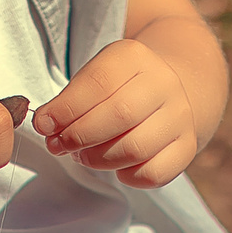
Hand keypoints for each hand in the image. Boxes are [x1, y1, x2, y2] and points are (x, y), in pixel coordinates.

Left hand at [33, 39, 199, 186]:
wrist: (166, 91)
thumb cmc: (117, 88)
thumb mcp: (93, 78)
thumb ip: (67, 100)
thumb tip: (45, 124)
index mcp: (135, 57)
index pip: (99, 82)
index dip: (66, 108)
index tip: (43, 124)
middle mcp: (164, 83)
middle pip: (120, 115)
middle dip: (79, 136)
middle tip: (58, 144)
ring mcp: (180, 116)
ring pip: (136, 148)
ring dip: (98, 159)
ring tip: (82, 155)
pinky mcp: (187, 147)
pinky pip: (154, 173)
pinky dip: (127, 175)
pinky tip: (116, 166)